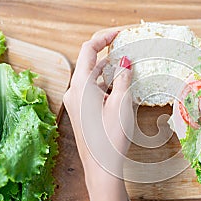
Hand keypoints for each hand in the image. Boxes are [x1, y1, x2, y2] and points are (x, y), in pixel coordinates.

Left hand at [63, 31, 133, 176]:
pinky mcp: (80, 112)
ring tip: (127, 72)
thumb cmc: (111, 137)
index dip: (104, 37)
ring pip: (92, 78)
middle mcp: (73, 91)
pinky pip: (91, 91)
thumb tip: (124, 61)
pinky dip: (105, 86)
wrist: (101, 167)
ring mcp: (75, 102)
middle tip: (127, 52)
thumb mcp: (121, 103)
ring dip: (108, 72)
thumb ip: (123, 77)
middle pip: (89, 63)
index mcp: (80, 85)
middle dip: (109, 56)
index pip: (88, 49)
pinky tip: (119, 90)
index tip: (119, 33)